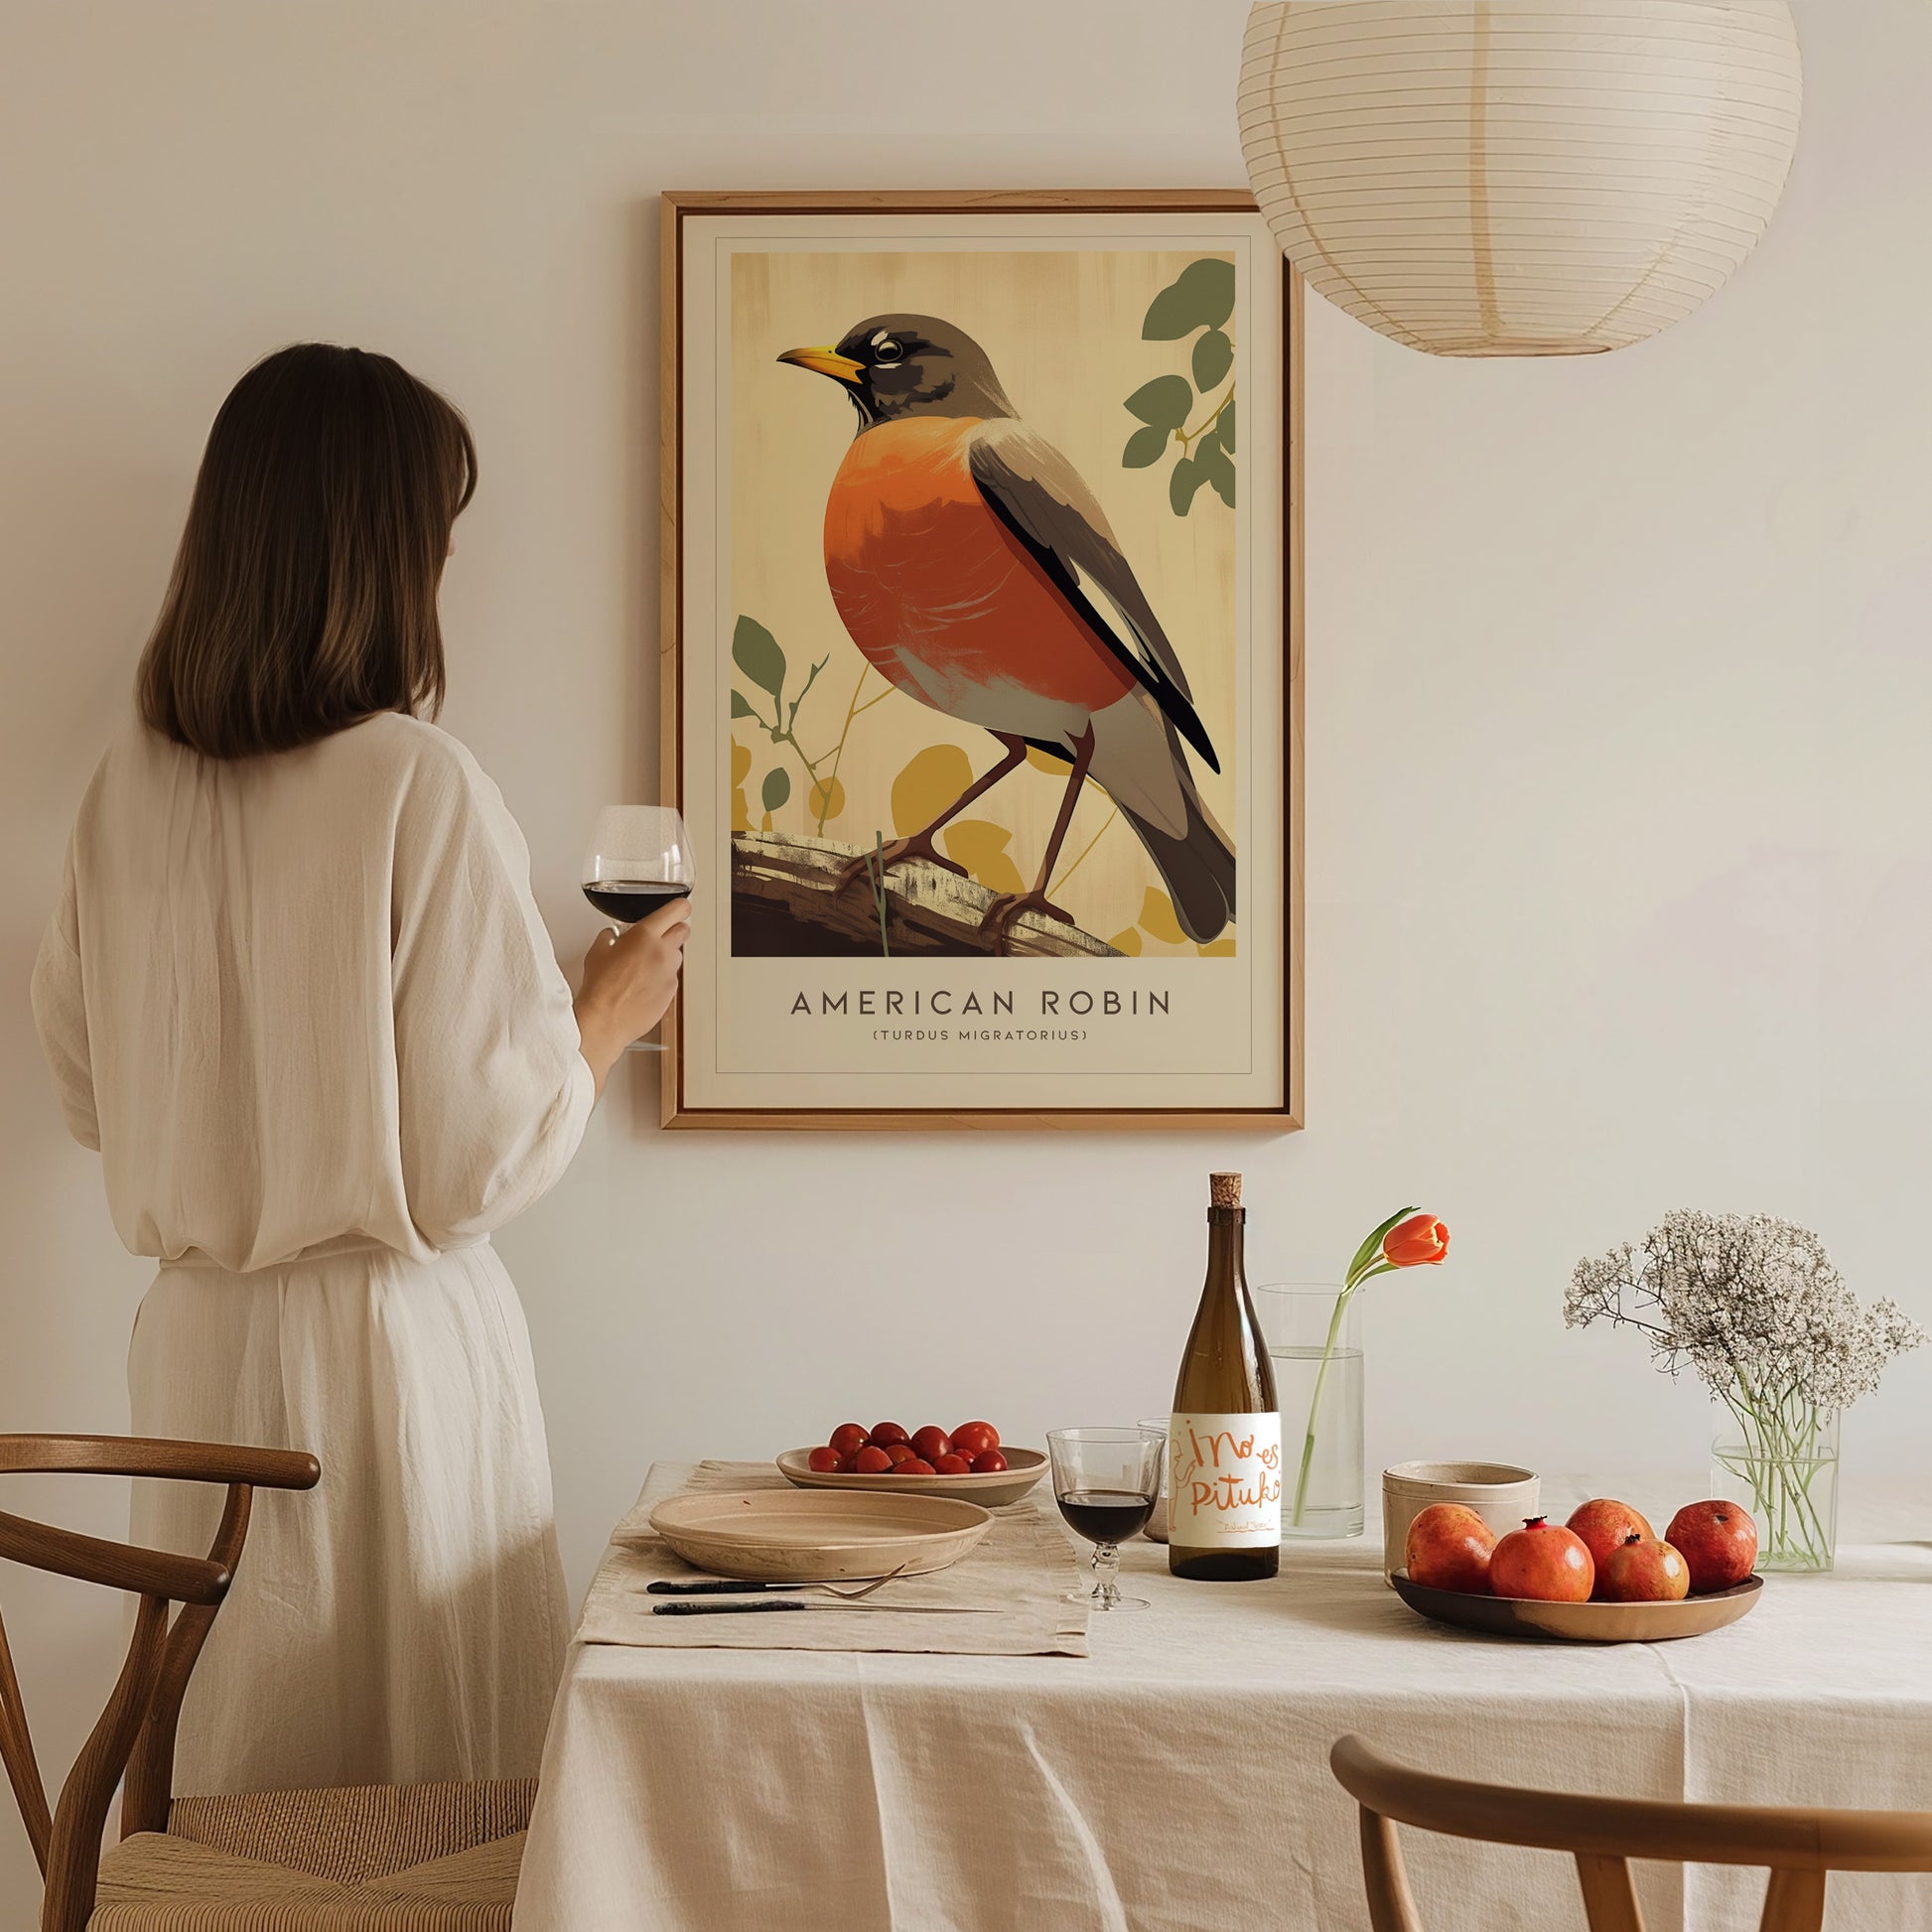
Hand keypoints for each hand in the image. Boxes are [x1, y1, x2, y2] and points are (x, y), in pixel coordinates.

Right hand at [574, 896, 690, 1094]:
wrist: (605, 1019)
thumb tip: (612, 936)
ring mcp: (669, 973)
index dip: (680, 908)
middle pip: (683, 931)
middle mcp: (663, 952)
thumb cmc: (600, 988)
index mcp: (645, 935)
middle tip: (659, 936)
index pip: (677, 910)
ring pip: (677, 956)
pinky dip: (662, 978)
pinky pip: (672, 978)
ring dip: (666, 956)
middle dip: (673, 930)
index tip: (680, 908)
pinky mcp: (671, 992)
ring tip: (644, 966)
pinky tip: (643, 985)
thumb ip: (609, 937)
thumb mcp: (597, 952)